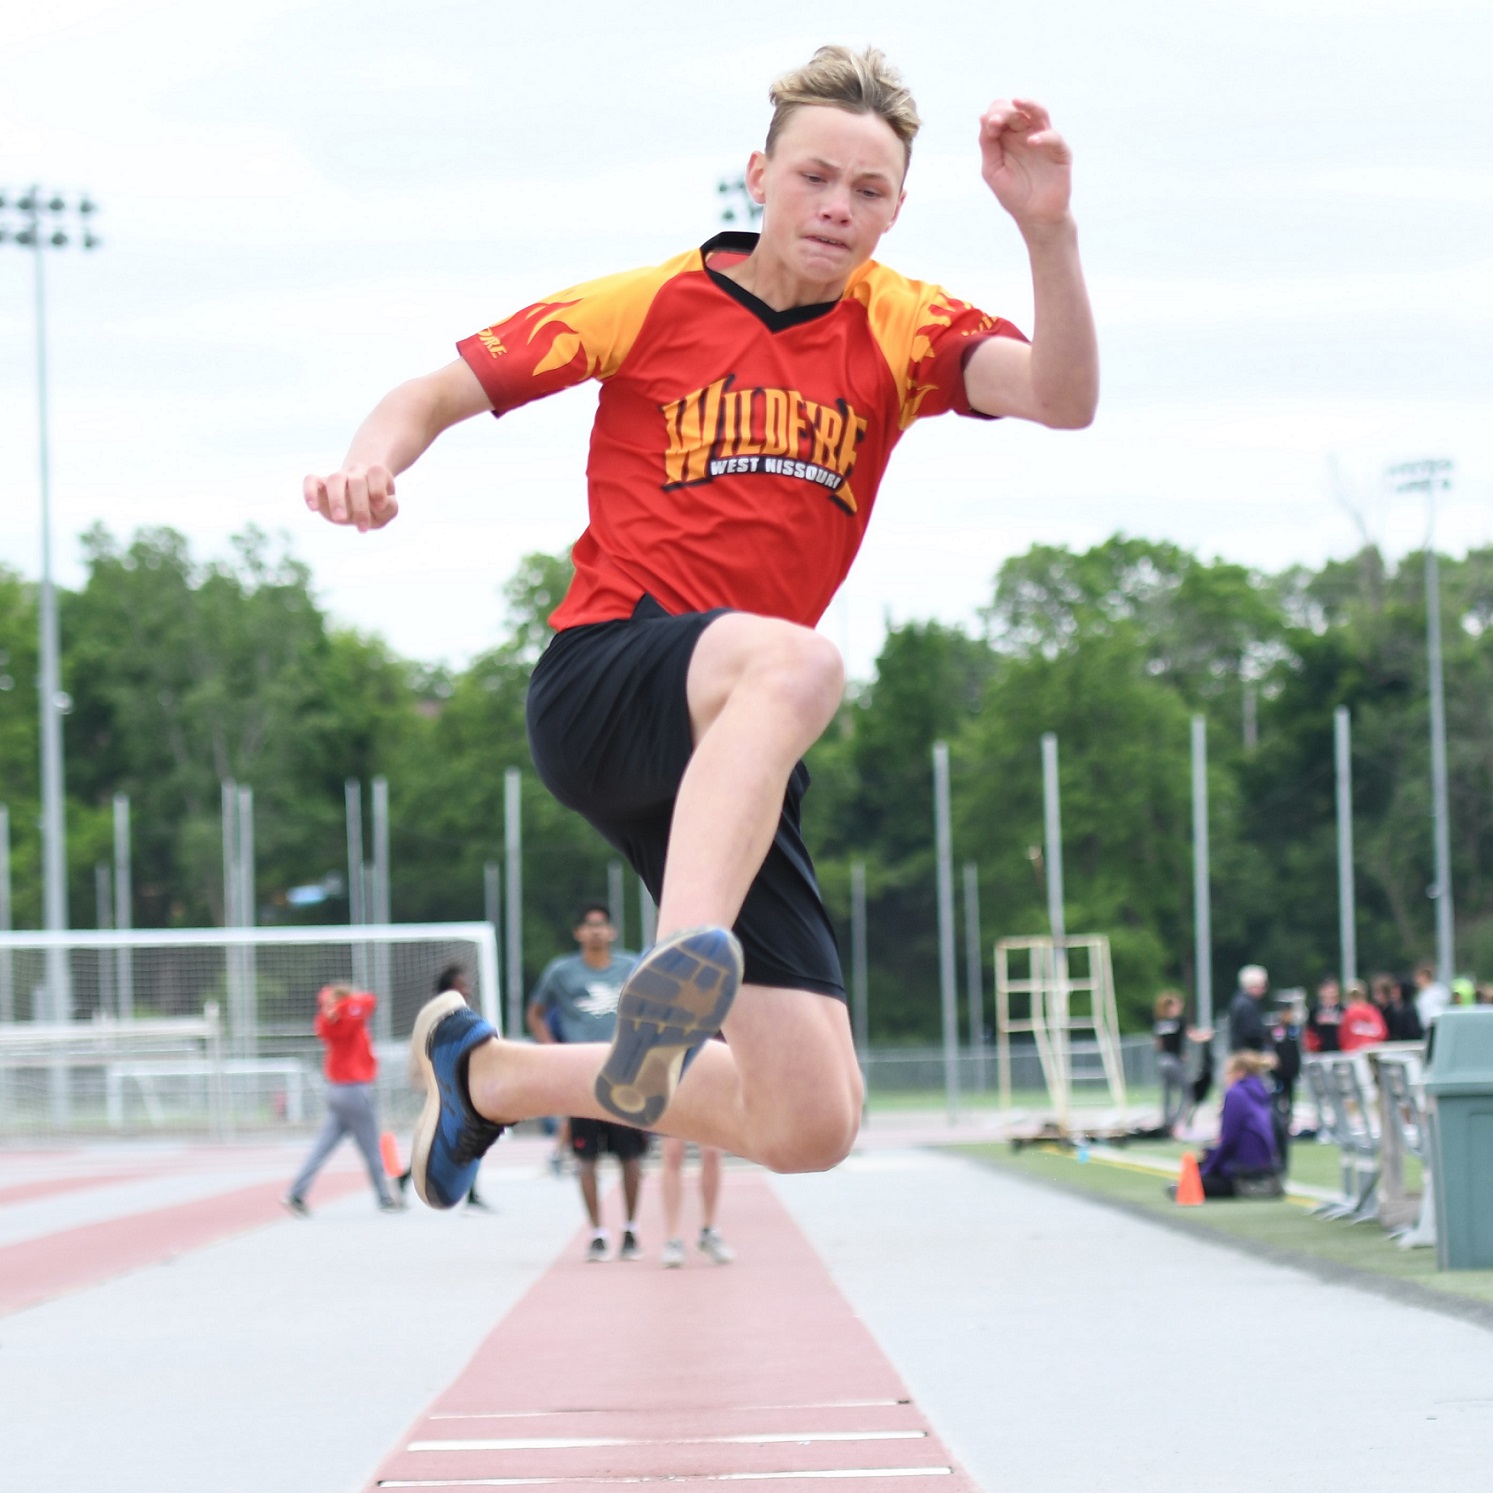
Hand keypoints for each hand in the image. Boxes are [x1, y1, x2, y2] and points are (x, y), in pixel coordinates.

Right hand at [303, 463, 398, 531]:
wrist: (359, 501)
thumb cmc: (376, 507)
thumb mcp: (387, 511)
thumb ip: (389, 508)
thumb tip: (379, 504)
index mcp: (375, 474)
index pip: (376, 472)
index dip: (378, 488)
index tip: (379, 507)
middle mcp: (356, 472)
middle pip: (356, 481)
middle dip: (360, 506)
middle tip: (362, 528)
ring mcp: (337, 477)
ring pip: (335, 479)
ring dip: (338, 500)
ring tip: (341, 520)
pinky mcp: (320, 485)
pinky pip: (310, 480)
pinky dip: (309, 492)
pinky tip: (313, 508)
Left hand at [978, 98, 1073, 228]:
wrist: (1035, 217)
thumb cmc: (1013, 194)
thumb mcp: (992, 170)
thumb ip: (987, 145)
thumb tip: (983, 117)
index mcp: (1008, 137)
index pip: (1000, 114)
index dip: (994, 115)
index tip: (989, 128)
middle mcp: (1026, 134)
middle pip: (1017, 110)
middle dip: (1005, 112)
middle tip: (995, 123)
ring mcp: (1044, 140)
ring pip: (1039, 113)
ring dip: (1028, 105)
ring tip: (1018, 102)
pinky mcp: (1060, 152)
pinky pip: (1053, 138)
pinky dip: (1043, 137)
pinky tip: (1031, 142)